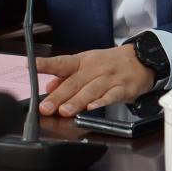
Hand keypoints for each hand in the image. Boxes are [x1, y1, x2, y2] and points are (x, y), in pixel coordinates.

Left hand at [34, 44, 154, 116]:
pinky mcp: (123, 88)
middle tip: (45, 107)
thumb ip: (67, 76)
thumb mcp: (87, 64)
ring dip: (77, 101)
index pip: (62, 62)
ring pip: (91, 90)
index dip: (46, 64)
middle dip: (59, 95)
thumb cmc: (109, 63)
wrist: (140, 59)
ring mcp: (109, 78)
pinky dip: (102, 101)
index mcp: (83, 61)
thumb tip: (49, 86)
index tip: (30, 64)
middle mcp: (94, 68)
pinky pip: (111, 95)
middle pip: (74, 82)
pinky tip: (92, 108)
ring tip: (64, 111)